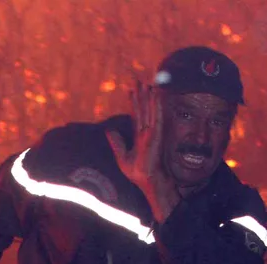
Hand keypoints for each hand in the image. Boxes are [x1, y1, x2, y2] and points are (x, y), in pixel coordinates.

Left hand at [106, 79, 179, 220]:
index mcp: (139, 136)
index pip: (136, 115)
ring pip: (150, 110)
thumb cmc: (137, 173)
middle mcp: (147, 132)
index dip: (134, 102)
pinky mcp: (156, 134)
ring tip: (148, 83)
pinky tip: (156, 95)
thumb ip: (117, 143)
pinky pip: (156, 116)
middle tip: (139, 80)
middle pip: (143, 109)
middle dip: (141, 95)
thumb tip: (109, 130)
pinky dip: (157, 105)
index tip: (131, 91)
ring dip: (149, 96)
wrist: (146, 181)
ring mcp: (152, 132)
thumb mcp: (122, 157)